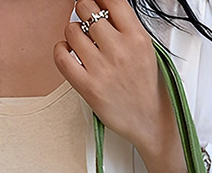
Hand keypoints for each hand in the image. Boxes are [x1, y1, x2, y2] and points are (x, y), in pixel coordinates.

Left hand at [53, 0, 186, 172]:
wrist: (150, 122)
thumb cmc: (147, 89)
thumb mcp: (147, 50)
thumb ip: (126, 28)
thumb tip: (104, 9)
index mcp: (137, 38)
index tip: (95, 3)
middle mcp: (119, 50)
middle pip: (86, 8)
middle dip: (83, 12)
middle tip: (87, 24)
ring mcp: (102, 69)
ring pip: (71, 30)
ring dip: (73, 33)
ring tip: (80, 44)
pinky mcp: (88, 87)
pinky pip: (61, 56)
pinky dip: (61, 50)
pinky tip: (69, 54)